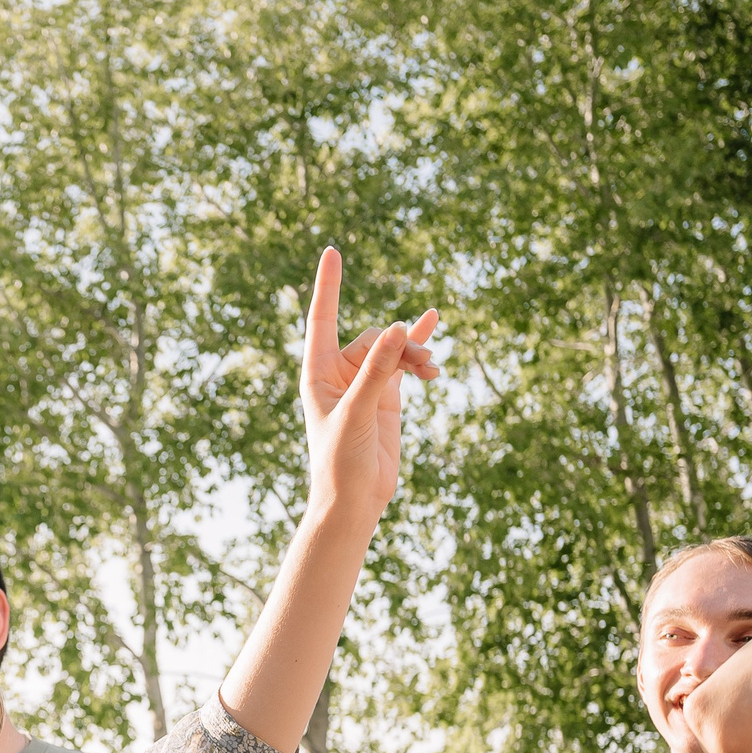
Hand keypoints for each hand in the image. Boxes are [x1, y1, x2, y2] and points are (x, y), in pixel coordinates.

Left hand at [299, 247, 438, 518]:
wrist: (355, 501)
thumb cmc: (341, 462)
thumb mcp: (359, 413)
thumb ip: (377, 372)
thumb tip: (395, 328)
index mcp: (317, 373)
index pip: (322, 319)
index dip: (328, 286)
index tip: (332, 251)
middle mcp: (338, 374)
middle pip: (373, 337)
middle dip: (399, 346)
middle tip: (423, 366)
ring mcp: (364, 383)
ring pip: (392, 350)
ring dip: (414, 354)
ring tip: (434, 371)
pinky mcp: (386, 397)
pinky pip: (403, 362)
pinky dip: (418, 349)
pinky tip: (433, 323)